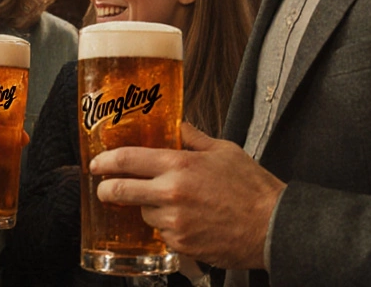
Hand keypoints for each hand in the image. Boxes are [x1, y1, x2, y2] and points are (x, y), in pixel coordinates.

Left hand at [89, 122, 284, 269]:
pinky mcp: (181, 245)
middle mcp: (172, 194)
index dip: (106, 161)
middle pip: (122, 191)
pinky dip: (168, 227)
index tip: (97, 163)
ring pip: (145, 213)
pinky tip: (187, 220)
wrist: (274, 226)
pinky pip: (162, 233)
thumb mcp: (225, 151)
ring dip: (149, 207)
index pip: (128, 160)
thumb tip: (179, 125)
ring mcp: (175, 222)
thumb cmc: (253, 188)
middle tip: (104, 188)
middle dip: (107, 189)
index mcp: (180, 166)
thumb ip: (194, 138)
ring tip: (172, 203)